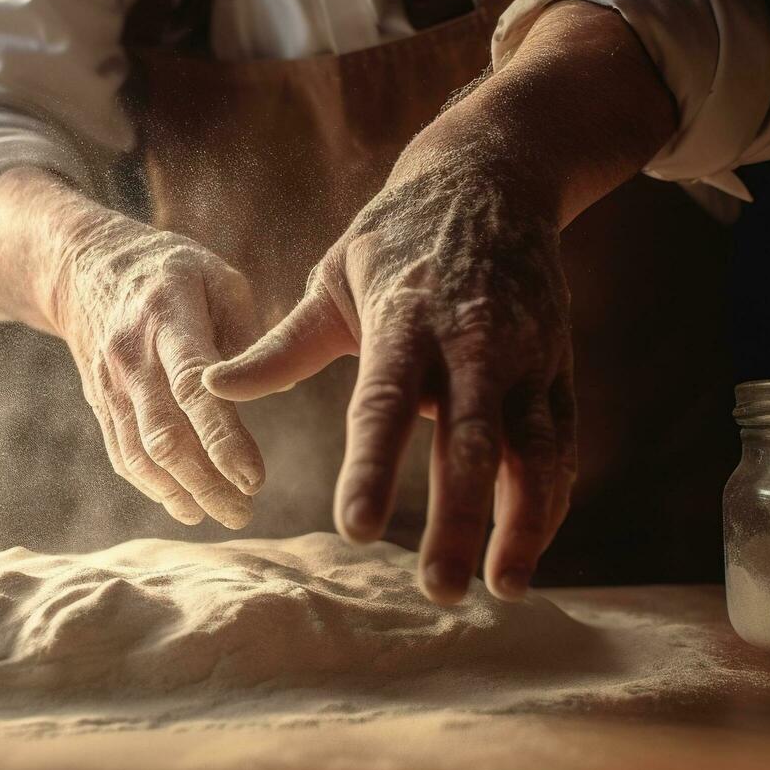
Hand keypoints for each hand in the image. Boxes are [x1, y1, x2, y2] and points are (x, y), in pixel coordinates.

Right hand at [51, 218, 264, 527]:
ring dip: (182, 493)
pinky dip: (154, 487)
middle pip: (164, 434)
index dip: (223, 437)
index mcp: (167, 317)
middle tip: (244, 511)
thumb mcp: (219, 278)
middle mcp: (132, 356)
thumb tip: (280, 387)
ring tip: (223, 514)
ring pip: (141, 454)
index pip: (193, 388)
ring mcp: (110, 384)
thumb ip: (247, 334)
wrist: (84, 267)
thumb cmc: (172, 271)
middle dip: (205, 482)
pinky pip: (123, 454)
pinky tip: (186, 505)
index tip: (255, 478)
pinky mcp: (100, 403)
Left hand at [204, 1, 675, 603]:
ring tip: (502, 589)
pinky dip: (548, 500)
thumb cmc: (396, 238)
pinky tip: (528, 551)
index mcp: (406, 320)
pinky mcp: (559, 367)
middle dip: (456, 520)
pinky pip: (558, 445)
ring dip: (521, 523)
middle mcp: (474, 341)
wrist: (494, 178)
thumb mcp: (333, 279)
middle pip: (468, 443)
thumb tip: (210, 385)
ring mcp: (526, 356)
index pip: (384, 404)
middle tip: (435, 590)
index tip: (354, 530)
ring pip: (533, 451)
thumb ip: (280, 346)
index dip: (372, 468)